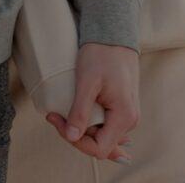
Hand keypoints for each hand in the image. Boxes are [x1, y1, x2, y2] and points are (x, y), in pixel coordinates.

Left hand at [46, 43, 139, 163]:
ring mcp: (127, 115)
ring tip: (61, 113)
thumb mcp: (87, 83)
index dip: (76, 142)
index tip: (57, 120)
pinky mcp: (121, 108)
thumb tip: (72, 138)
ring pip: (101, 136)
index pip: (99, 149)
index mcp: (125, 117)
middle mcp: (130, 120)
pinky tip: (75, 116)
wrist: (113, 36)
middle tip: (54, 115)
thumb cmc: (102, 55)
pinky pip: (104, 125)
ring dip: (80, 129)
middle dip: (75, 134)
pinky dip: (88, 123)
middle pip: (100, 144)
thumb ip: (81, 112)